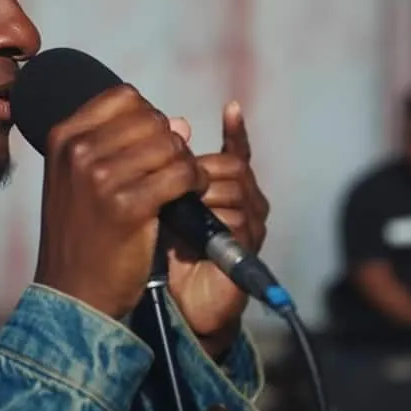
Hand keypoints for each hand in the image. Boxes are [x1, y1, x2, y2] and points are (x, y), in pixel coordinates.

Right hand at [34, 84, 209, 319]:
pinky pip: (180, 174)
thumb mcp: (84, 180)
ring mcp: (101, 176)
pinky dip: (193, 182)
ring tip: (182, 185)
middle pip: (151, 118)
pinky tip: (188, 197)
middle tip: (172, 170)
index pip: (124, 97)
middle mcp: (78, 150)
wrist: (74, 291)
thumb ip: (126, 145)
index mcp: (63, 136)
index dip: (148, 118)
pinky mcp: (128, 205)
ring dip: (186, 163)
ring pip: (170, 144)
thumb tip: (182, 123)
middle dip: (171, 142)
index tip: (150, 146)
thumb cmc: (84, 233)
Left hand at [164, 102, 269, 356]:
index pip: (237, 151)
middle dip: (195, 170)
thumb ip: (163, 170)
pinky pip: (236, 219)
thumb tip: (170, 123)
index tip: (230, 106)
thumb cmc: (169, 250)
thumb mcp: (159, 202)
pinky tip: (191, 226)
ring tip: (171, 209)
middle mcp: (247, 200)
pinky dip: (210, 219)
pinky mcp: (249, 246)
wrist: (180, 303)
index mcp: (227, 187)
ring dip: (199, 195)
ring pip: (233, 189)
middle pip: (232, 166)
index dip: (236, 130)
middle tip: (164, 182)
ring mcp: (252, 223)